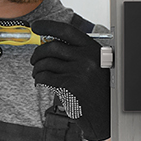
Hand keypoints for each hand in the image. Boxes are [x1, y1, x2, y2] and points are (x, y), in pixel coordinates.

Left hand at [30, 20, 109, 140]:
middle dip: (38, 52)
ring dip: (37, 68)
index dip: (48, 26)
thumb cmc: (99, 90)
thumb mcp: (95, 64)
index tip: (36, 26)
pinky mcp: (70, 88)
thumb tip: (50, 43)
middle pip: (52, 47)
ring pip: (46, 63)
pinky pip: (46, 78)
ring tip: (37, 73)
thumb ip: (77, 53)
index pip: (67, 31)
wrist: (107, 114)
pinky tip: (40, 81)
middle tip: (34, 59)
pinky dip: (39, 79)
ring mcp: (79, 73)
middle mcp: (87, 59)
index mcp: (93, 49)